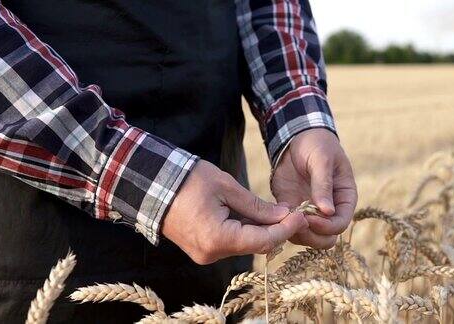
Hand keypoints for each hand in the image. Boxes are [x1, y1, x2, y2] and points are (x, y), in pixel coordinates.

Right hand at [161, 160, 307, 264]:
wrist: (152, 184)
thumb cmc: (188, 180)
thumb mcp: (226, 186)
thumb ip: (256, 206)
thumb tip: (283, 215)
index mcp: (217, 238)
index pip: (262, 240)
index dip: (286, 229)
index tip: (301, 215)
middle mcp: (211, 253)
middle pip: (255, 245)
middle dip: (276, 230)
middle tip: (293, 212)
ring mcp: (204, 254)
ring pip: (244, 245)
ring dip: (261, 230)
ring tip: (276, 211)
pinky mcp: (201, 249)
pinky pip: (230, 243)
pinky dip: (245, 231)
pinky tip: (255, 216)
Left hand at [271, 128, 357, 248]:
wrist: (297, 137)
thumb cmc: (316, 144)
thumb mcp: (321, 160)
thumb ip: (323, 185)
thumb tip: (328, 212)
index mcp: (344, 198)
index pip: (340, 224)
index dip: (327, 227)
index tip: (310, 218)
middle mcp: (329, 210)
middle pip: (325, 238)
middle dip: (311, 235)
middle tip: (295, 223)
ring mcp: (310, 211)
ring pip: (307, 236)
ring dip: (295, 232)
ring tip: (283, 217)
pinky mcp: (292, 208)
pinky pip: (289, 226)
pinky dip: (282, 225)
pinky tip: (275, 213)